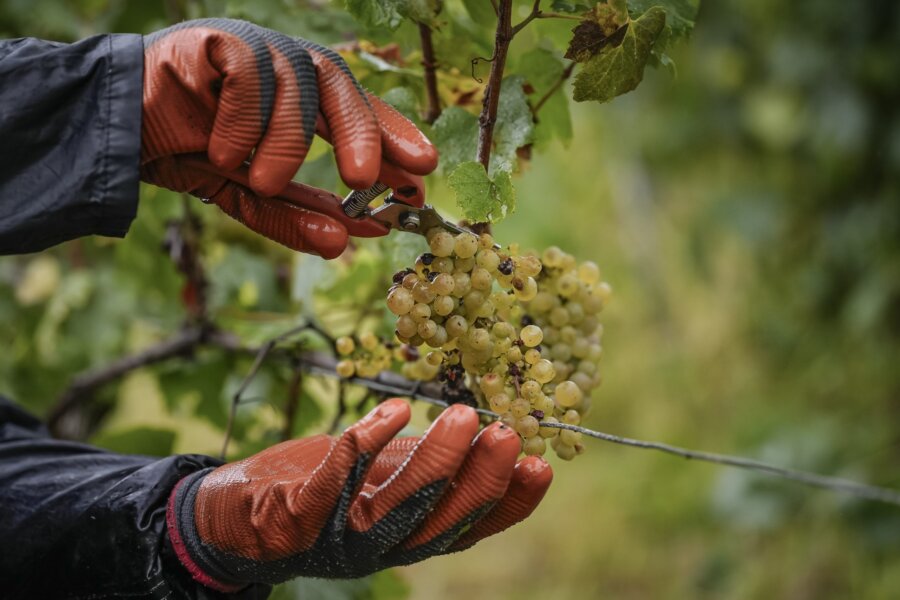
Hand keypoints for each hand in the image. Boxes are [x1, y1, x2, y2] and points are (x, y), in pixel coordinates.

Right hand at [140, 19, 436, 257]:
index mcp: (299, 98)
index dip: (392, 140)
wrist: (112, 131)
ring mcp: (251, 48)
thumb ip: (294, 214)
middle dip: (363, 131)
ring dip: (287, 139)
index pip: (357, 111)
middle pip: (340, 85)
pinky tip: (225, 151)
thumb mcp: (247, 194)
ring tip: (264, 180)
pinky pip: (248, 72)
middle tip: (366, 179)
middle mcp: (283, 68)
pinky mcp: (215, 39)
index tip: (420, 178)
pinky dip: (244, 119)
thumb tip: (347, 241)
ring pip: (297, 79)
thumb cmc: (186, 152)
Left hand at [166, 400, 551, 590]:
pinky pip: (331, 484)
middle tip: (506, 433)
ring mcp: (334, 536)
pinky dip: (363, 448)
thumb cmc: (317, 488)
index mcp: (404, 536)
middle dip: (477, 480)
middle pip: (437, 522)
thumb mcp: (380, 476)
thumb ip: (422, 465)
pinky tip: (393, 410)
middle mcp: (377, 546)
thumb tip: (483, 431)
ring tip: (463, 416)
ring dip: (432, 463)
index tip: (541, 464)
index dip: (507, 503)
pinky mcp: (293, 517)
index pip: (467, 528)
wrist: (233, 514)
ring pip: (393, 509)